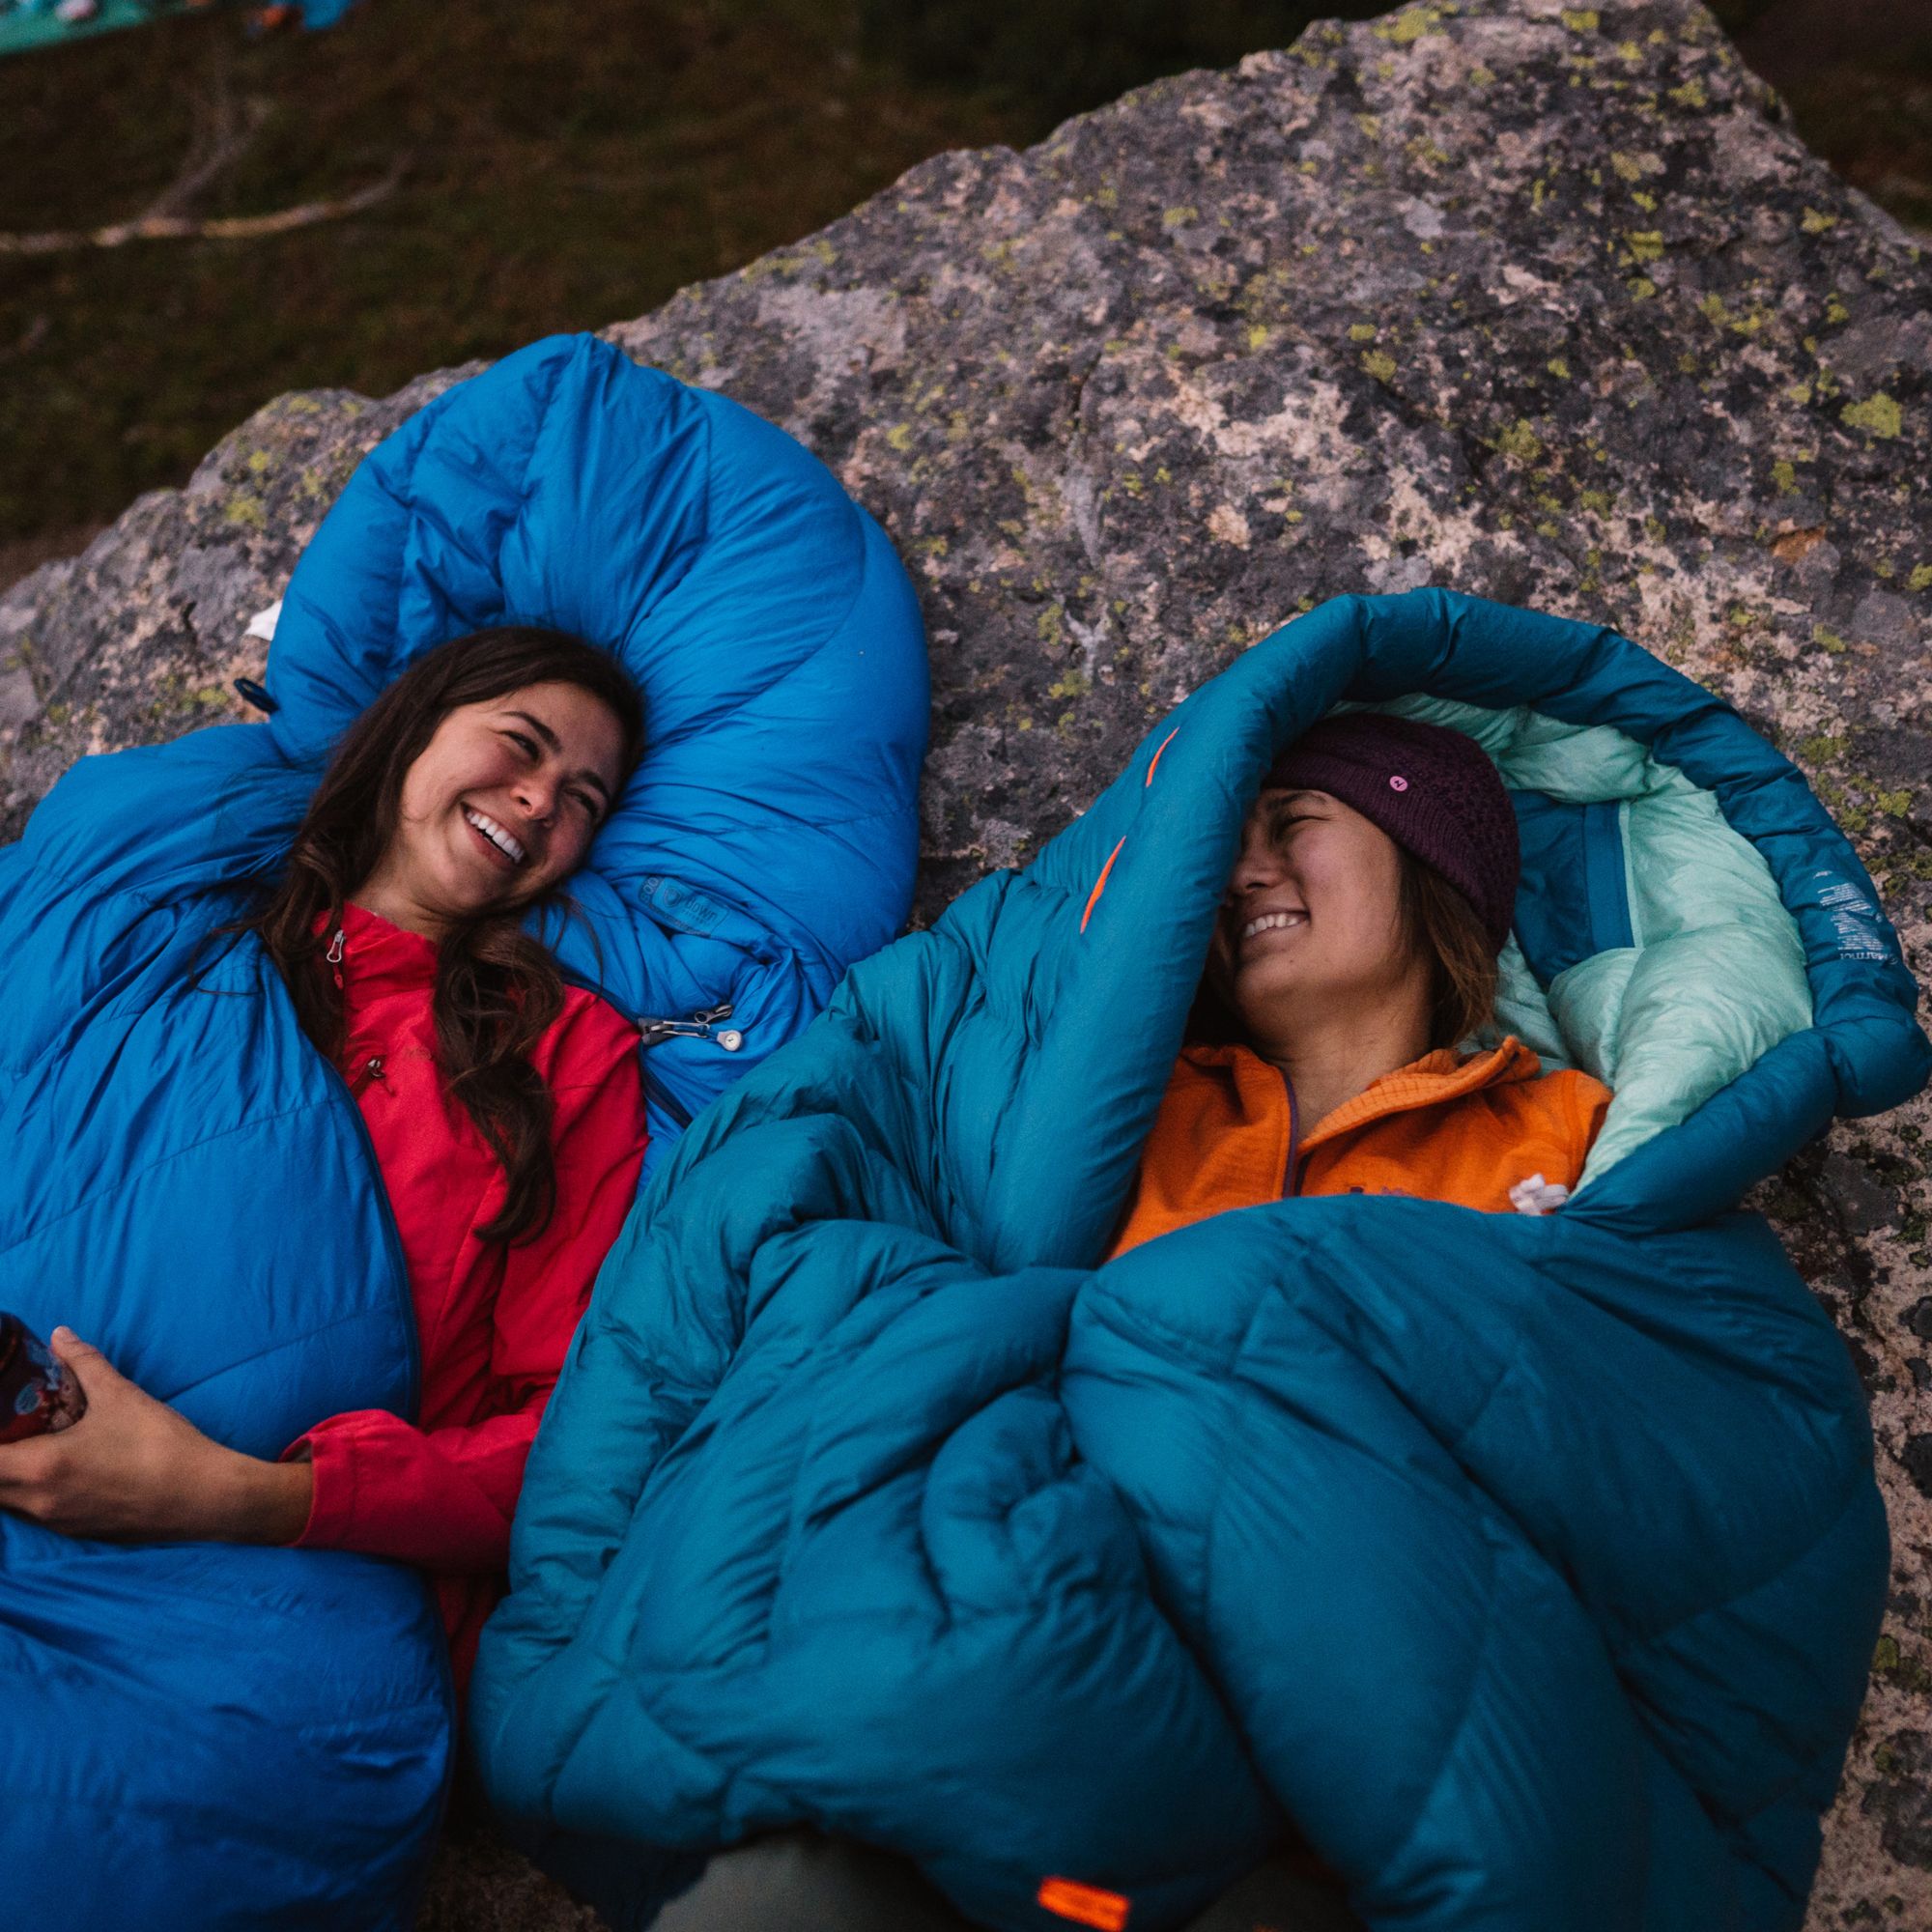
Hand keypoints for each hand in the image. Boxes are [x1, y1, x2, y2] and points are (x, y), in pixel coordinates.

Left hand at [0, 1329, 312, 1543]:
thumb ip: (84, 1363)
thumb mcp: (121, 1396)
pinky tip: (58, 1471)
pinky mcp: (74, 1532)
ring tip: (30, 1448)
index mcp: (39, 1468)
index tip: (1, 1418)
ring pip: (7, 1503)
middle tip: (13, 1429)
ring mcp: (54, 1522)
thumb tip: (59, 1335)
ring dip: (8, 1478)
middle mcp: (36, 1503)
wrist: (204, 1496)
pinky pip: (32, 1513)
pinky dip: (29, 1493)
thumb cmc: (159, 1445)